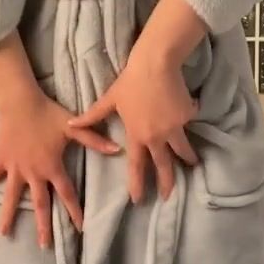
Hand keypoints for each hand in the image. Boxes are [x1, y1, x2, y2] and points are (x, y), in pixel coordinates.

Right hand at [0, 87, 119, 244]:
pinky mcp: (1, 160)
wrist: (20, 102)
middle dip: (43, 225)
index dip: (74, 211)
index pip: (66, 194)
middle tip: (44, 245)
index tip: (80, 228)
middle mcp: (33, 172)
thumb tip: (116, 149)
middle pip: (40, 203)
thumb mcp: (73, 127)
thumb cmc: (48, 114)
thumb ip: (94, 140)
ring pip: (12, 197)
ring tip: (4, 234)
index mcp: (52, 167)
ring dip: (8, 215)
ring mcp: (15, 168)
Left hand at [69, 45, 198, 201]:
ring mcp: (174, 127)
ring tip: (191, 164)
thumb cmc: (129, 81)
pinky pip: (188, 123)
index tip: (138, 199)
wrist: (155, 64)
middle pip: (164, 166)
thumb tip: (71, 123)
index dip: (138, 184)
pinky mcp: (186, 116)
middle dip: (167, 183)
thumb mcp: (109, 100)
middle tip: (168, 196)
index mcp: (137, 135)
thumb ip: (92, 116)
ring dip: (187, 159)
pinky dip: (188, 122)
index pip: (137, 166)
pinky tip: (189, 117)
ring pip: (182, 150)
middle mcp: (156, 136)